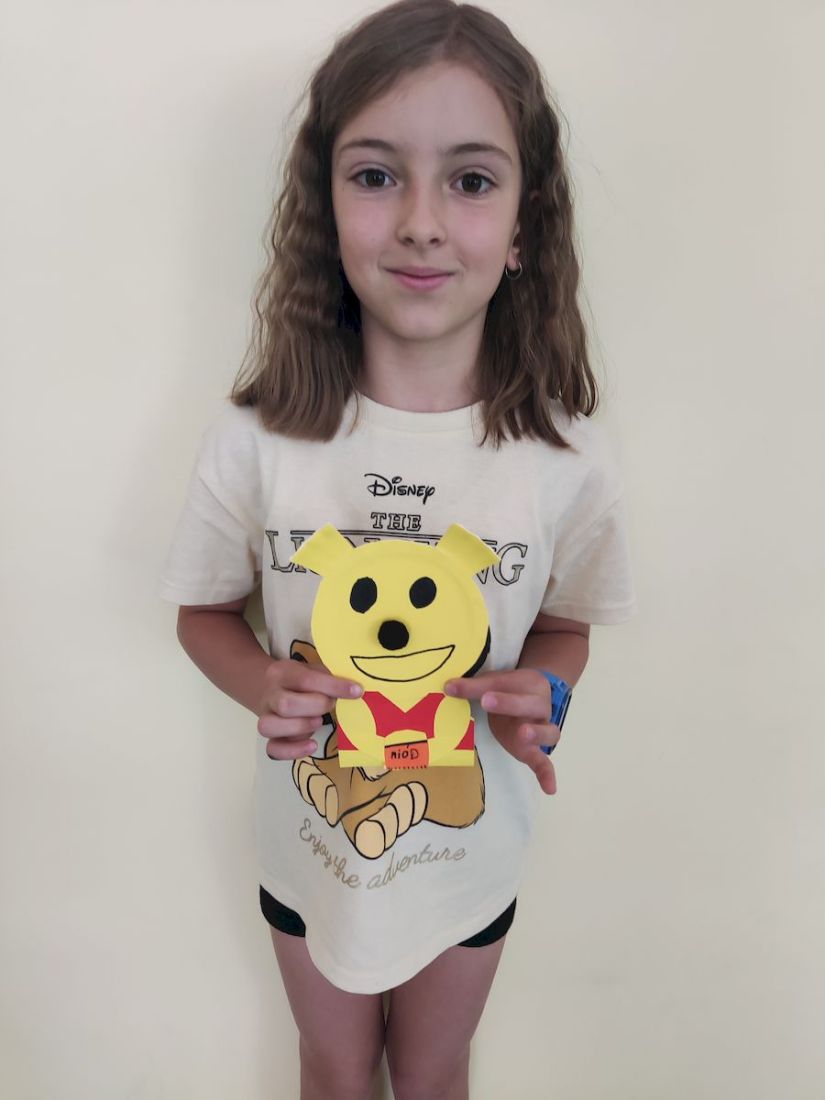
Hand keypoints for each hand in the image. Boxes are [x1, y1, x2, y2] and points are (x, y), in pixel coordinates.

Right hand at [257, 660, 361, 759]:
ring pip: (270, 726)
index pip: (306, 679)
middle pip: (285, 705)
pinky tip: (312, 745)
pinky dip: (293, 751)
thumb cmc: (299, 681)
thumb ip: (328, 678)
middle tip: (331, 705)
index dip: (333, 686)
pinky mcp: (269, 737)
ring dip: (301, 727)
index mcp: (282, 673)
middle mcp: (270, 695)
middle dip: (316, 707)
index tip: (357, 691)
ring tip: (318, 722)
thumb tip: (353, 690)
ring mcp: (265, 717)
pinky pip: (272, 749)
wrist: (269, 688)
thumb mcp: (312, 670)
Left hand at [444, 669, 558, 794]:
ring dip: (537, 733)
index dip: (491, 687)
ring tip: (523, 735)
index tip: (478, 693)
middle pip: (532, 704)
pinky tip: (549, 789)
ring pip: (549, 732)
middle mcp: (541, 705)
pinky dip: (547, 774)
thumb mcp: (492, 684)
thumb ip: (472, 687)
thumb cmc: (507, 690)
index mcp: (530, 683)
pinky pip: (545, 762)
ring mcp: (541, 728)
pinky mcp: (535, 750)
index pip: (508, 683)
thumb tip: (447, 687)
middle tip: (487, 701)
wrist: (530, 696)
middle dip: (509, 703)